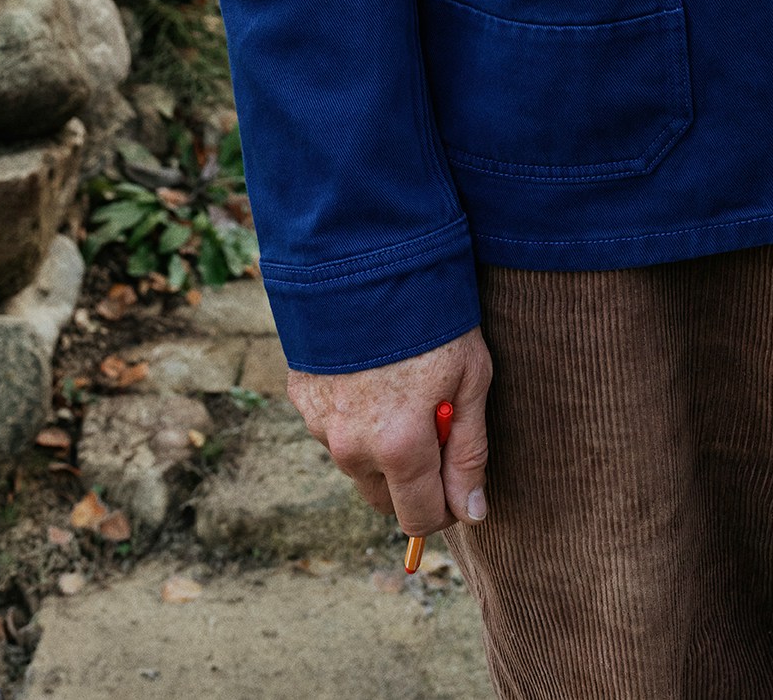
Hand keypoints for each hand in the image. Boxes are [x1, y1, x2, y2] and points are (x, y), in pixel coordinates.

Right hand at [287, 326, 492, 538]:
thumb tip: (472, 512)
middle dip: (412, 481)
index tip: (458, 485)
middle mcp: (352, 447)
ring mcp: (320, 425)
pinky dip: (354, 418)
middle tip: (435, 429)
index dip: (445, 509)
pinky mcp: (301, 399)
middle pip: (384, 500)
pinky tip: (372, 375)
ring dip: (381, 448)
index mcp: (399, 448)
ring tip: (404, 389)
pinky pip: (332, 430)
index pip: (419, 517)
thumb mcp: (471, 378)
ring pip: (358, 465)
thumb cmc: (432, 316)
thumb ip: (470, 453)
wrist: (367, 256)